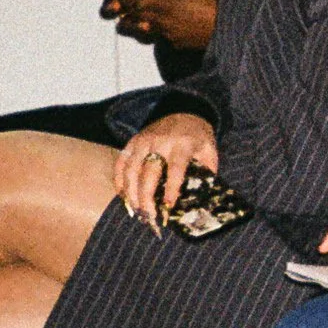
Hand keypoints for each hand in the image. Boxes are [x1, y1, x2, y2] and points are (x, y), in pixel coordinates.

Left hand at [100, 0, 216, 53]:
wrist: (235, 32)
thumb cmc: (216, 6)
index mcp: (161, 5)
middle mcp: (159, 23)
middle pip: (127, 15)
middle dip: (115, 5)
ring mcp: (166, 36)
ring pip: (138, 28)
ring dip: (131, 19)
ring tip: (132, 11)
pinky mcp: (174, 44)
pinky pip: (155, 35)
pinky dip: (151, 27)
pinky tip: (159, 21)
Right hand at [114, 112, 218, 227]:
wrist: (184, 112)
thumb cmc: (197, 137)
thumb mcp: (209, 151)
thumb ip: (207, 172)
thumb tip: (202, 197)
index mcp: (183, 145)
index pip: (175, 168)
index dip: (171, 188)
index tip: (168, 206)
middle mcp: (161, 142)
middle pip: (149, 172)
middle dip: (146, 196)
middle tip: (149, 216)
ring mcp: (144, 141)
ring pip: (131, 169)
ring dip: (131, 192)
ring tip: (136, 211)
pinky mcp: (133, 141)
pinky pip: (121, 162)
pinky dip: (119, 180)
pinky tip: (123, 196)